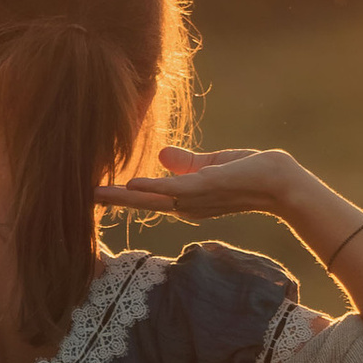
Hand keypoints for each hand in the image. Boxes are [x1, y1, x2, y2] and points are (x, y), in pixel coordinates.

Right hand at [113, 143, 308, 222]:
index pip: (148, 200)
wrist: (279, 182)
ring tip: (94, 194)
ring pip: (151, 201)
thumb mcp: (212, 165)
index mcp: (186, 201)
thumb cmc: (252, 173)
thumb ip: (186, 163)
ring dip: (123, 198)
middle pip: (143, 205)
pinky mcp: (204, 190)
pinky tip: (130, 184)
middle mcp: (187, 207)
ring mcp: (194, 201)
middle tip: (83, 199)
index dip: (122, 196)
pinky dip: (151, 189)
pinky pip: (172, 191)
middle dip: (113, 202)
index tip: (95, 193)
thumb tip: (161, 155)